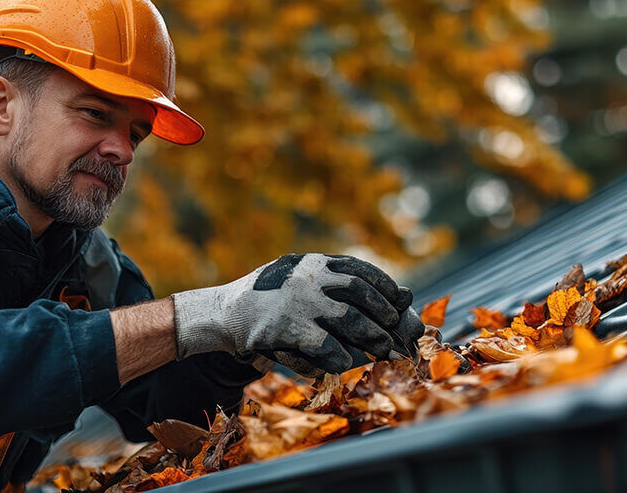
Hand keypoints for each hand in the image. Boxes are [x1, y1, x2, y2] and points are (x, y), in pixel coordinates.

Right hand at [172, 253, 424, 376]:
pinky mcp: (287, 328)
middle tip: (399, 330)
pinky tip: (348, 363)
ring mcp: (299, 302)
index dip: (384, 287)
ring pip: (349, 319)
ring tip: (385, 348)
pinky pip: (325, 344)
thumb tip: (401, 295)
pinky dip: (341, 355)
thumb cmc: (271, 298)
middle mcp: (309, 277)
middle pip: (360, 293)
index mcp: (314, 263)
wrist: (225, 311)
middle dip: (384, 313)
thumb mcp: (300, 278)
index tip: (400, 302)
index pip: (360, 270)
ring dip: (372, 336)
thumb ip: (338, 283)